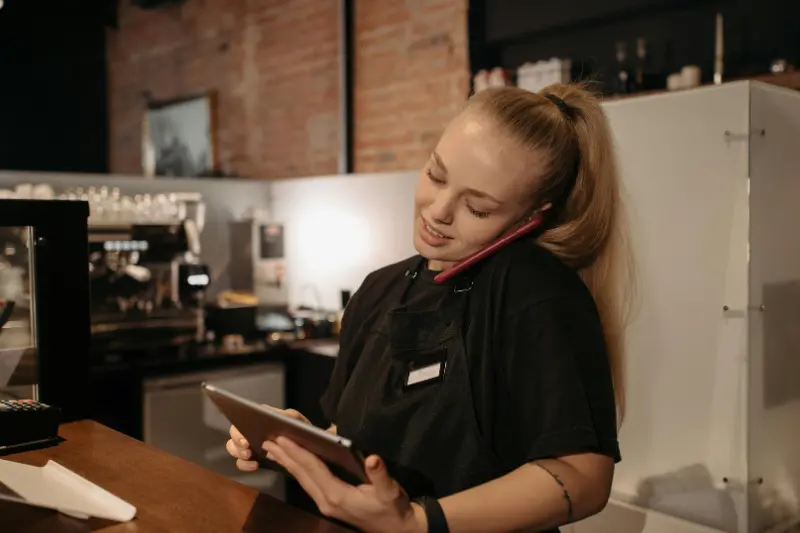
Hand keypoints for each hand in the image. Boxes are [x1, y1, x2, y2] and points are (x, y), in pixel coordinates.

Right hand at [225, 407, 310, 471]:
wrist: (309, 450)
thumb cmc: (301, 431)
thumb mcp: (296, 419)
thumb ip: (285, 415)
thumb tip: (266, 412)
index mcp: (260, 418)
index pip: (242, 418)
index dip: (239, 428)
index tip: (245, 438)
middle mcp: (253, 430)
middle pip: (234, 434)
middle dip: (236, 442)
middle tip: (247, 448)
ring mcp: (252, 445)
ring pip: (234, 448)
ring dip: (238, 452)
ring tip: (249, 456)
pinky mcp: (254, 459)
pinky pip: (241, 463)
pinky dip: (244, 465)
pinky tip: (255, 465)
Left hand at [264, 437, 426, 532]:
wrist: (396, 530)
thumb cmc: (392, 508)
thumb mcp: (390, 491)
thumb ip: (379, 475)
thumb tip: (372, 459)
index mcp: (338, 495)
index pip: (313, 469)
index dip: (297, 452)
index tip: (282, 438)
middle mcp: (326, 500)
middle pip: (301, 474)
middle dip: (285, 456)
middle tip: (268, 440)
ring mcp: (325, 504)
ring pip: (301, 480)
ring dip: (287, 463)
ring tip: (273, 449)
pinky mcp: (328, 504)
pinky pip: (307, 484)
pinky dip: (297, 471)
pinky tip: (292, 463)